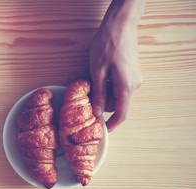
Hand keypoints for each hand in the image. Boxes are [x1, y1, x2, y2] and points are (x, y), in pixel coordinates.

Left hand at [89, 0, 144, 131]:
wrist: (120, 25)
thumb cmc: (108, 45)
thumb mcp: (97, 71)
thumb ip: (97, 93)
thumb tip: (96, 111)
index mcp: (126, 86)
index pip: (121, 113)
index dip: (112, 124)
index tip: (103, 130)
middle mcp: (133, 84)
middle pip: (117, 103)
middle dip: (101, 102)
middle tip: (86, 95)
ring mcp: (134, 77)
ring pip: (117, 94)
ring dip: (103, 91)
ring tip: (91, 79)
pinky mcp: (131, 72)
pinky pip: (119, 85)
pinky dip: (108, 84)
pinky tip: (99, 74)